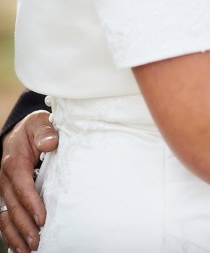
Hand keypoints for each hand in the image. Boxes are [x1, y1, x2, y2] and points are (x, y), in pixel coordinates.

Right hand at [0, 112, 56, 252]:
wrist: (20, 132)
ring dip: (16, 235)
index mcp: (14, 162)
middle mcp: (5, 178)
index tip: (42, 218)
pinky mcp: (5, 196)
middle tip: (38, 241)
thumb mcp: (39, 123)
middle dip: (25, 226)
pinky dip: (10, 234)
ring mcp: (3, 190)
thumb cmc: (33, 130)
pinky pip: (4, 217)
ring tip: (28, 249)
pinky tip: (20, 247)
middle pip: (13, 206)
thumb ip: (45, 131)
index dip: (31, 203)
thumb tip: (50, 142)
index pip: (22, 186)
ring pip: (5, 216)